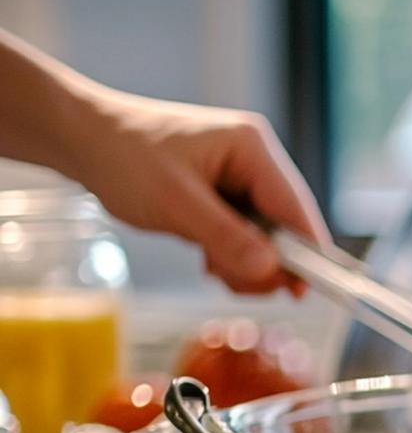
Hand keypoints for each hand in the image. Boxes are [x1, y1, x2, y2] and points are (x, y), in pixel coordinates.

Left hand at [65, 89, 328, 293]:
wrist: (83, 140)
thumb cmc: (125, 158)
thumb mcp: (176, 203)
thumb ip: (227, 237)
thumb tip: (271, 269)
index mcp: (252, 148)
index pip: (295, 207)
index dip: (306, 252)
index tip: (304, 292)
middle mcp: (254, 161)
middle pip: (285, 226)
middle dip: (263, 261)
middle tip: (231, 280)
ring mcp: (240, 178)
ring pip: (265, 237)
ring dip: (243, 261)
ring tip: (208, 264)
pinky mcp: (225, 195)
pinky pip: (244, 235)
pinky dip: (230, 255)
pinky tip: (205, 256)